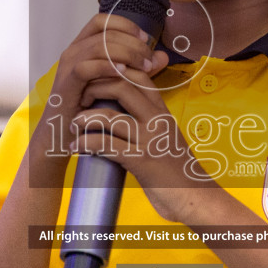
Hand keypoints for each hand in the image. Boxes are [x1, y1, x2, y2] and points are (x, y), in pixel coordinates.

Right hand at [38, 11, 167, 165]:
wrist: (64, 133)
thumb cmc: (91, 108)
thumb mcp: (118, 83)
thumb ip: (139, 68)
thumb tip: (163, 56)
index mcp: (83, 46)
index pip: (104, 21)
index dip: (127, 26)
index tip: (146, 40)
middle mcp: (74, 51)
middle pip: (106, 33)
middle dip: (133, 43)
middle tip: (150, 60)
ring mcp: (68, 66)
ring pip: (99, 46)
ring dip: (126, 54)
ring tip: (144, 67)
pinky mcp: (66, 84)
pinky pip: (86, 68)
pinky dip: (107, 68)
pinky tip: (124, 74)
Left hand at [67, 50, 221, 226]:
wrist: (194, 197)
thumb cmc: (176, 169)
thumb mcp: (165, 136)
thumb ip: (147, 120)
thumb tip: (119, 109)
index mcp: (162, 111)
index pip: (137, 75)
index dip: (112, 70)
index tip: (93, 81)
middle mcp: (158, 120)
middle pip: (121, 86)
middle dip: (94, 88)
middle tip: (79, 100)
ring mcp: (150, 140)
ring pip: (110, 116)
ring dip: (84, 118)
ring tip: (72, 124)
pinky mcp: (142, 162)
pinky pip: (107, 145)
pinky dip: (86, 143)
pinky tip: (76, 147)